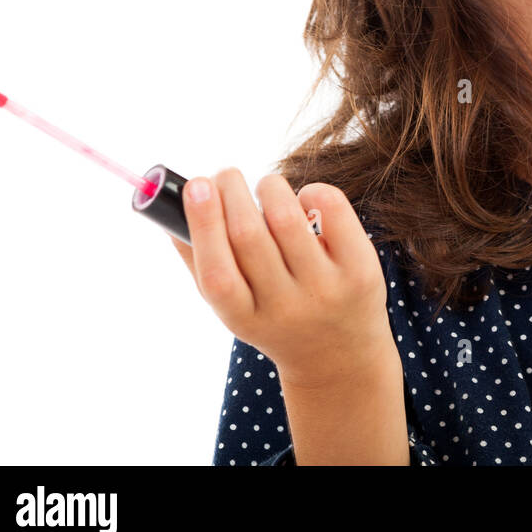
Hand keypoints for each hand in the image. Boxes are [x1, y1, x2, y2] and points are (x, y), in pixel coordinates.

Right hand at [169, 168, 394, 388]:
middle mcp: (285, 307)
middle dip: (233, 193)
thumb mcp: (234, 307)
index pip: (217, 273)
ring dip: (270, 188)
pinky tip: (305, 197)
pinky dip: (314, 192)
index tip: (196, 184)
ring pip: (289, 220)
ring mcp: (326, 290)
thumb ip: (201, 265)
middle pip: (250, 237)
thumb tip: (170, 218)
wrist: (340, 357)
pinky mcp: (361, 271)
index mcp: (244, 318)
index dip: (204, 224)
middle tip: (226, 173)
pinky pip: (335, 213)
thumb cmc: (275, 318)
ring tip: (265, 186)